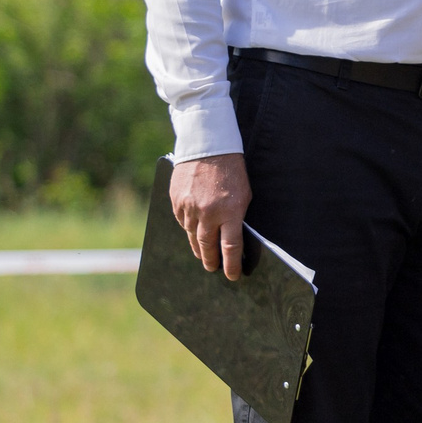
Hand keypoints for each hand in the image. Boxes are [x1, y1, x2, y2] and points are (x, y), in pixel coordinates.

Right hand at [170, 153, 251, 280]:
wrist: (208, 147)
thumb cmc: (233, 170)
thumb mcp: (244, 195)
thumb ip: (237, 217)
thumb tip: (232, 238)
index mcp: (229, 212)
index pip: (230, 247)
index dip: (231, 265)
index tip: (232, 275)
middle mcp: (207, 213)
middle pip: (207, 246)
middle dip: (211, 260)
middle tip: (213, 268)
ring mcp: (189, 207)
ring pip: (192, 236)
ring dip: (198, 247)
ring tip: (202, 255)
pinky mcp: (176, 200)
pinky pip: (182, 221)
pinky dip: (188, 228)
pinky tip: (193, 231)